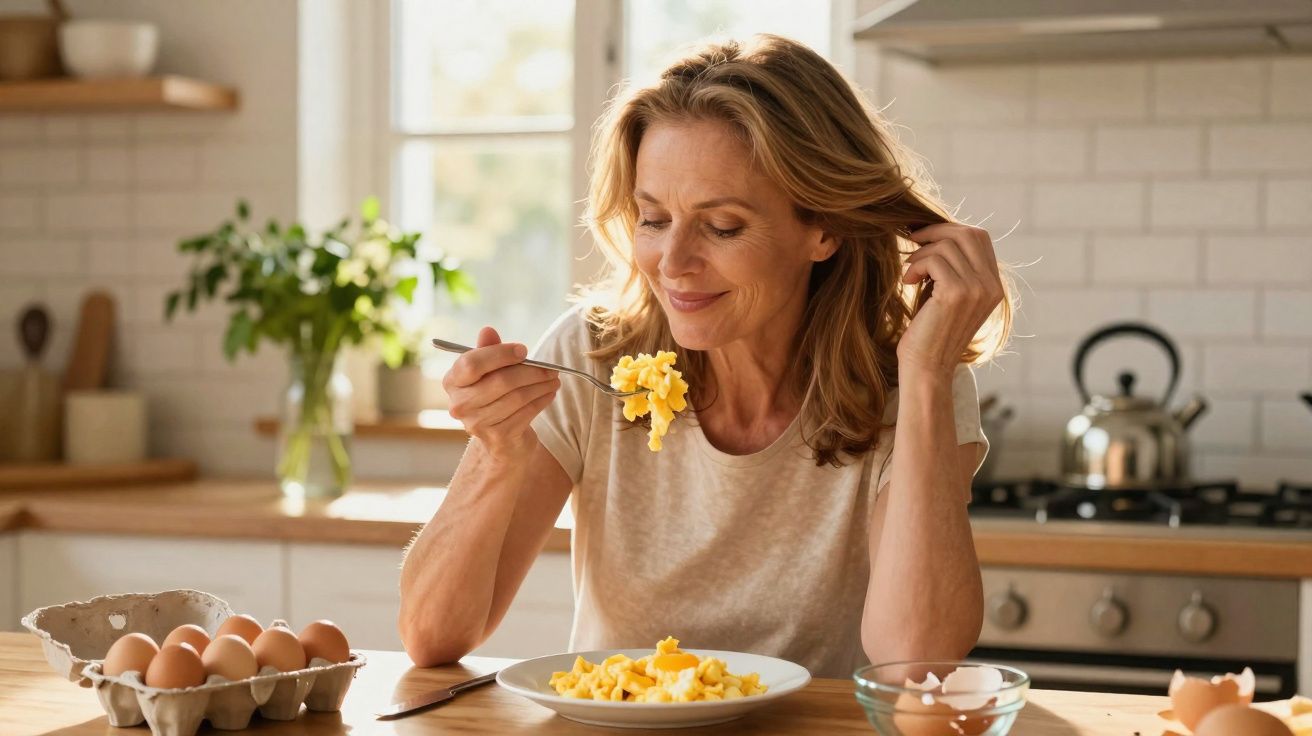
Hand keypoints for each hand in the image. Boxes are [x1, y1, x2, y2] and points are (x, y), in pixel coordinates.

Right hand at [444, 326, 560, 460]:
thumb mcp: (488, 371)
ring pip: (516, 397)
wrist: (500, 438)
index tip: (524, 351)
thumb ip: (488, 351)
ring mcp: (477, 423)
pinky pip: (526, 413)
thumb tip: (487, 330)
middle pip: (500, 381)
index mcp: (453, 381)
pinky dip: (541, 401)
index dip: (500, 354)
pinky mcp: (497, 437)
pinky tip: (549, 393)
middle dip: (531, 372)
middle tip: (551, 368)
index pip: (472, 363)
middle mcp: (459, 404)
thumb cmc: (494, 396)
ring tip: (553, 379)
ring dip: (540, 386)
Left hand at [897, 223, 1003, 375]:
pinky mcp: (957, 294)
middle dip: (935, 231)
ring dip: (921, 253)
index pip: (979, 237)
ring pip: (947, 245)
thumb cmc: (931, 332)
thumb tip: (939, 232)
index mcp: (994, 286)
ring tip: (909, 272)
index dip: (950, 229)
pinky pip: (934, 260)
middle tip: (912, 241)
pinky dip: (916, 265)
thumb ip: (955, 269)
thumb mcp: (949, 296)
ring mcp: (977, 289)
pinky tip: (908, 281)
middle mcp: (991, 286)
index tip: (924, 237)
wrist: (926, 368)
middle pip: (967, 234)